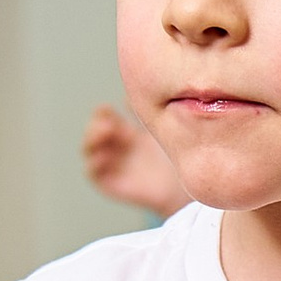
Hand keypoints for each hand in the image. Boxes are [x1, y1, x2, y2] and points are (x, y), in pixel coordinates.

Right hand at [83, 104, 188, 219]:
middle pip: (94, 131)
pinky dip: (93, 164)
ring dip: (91, 139)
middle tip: (109, 124)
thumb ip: (150, 115)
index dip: (103, 112)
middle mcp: (119, 148)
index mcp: (129, 132)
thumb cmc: (183, 155)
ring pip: (89, 150)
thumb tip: (134, 96)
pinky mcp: (113, 183)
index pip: (106, 117)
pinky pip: (93, 173)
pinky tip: (104, 156)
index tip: (108, 109)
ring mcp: (115, 165)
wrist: (191, 184)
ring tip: (106, 133)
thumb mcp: (166, 129)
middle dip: (96, 125)